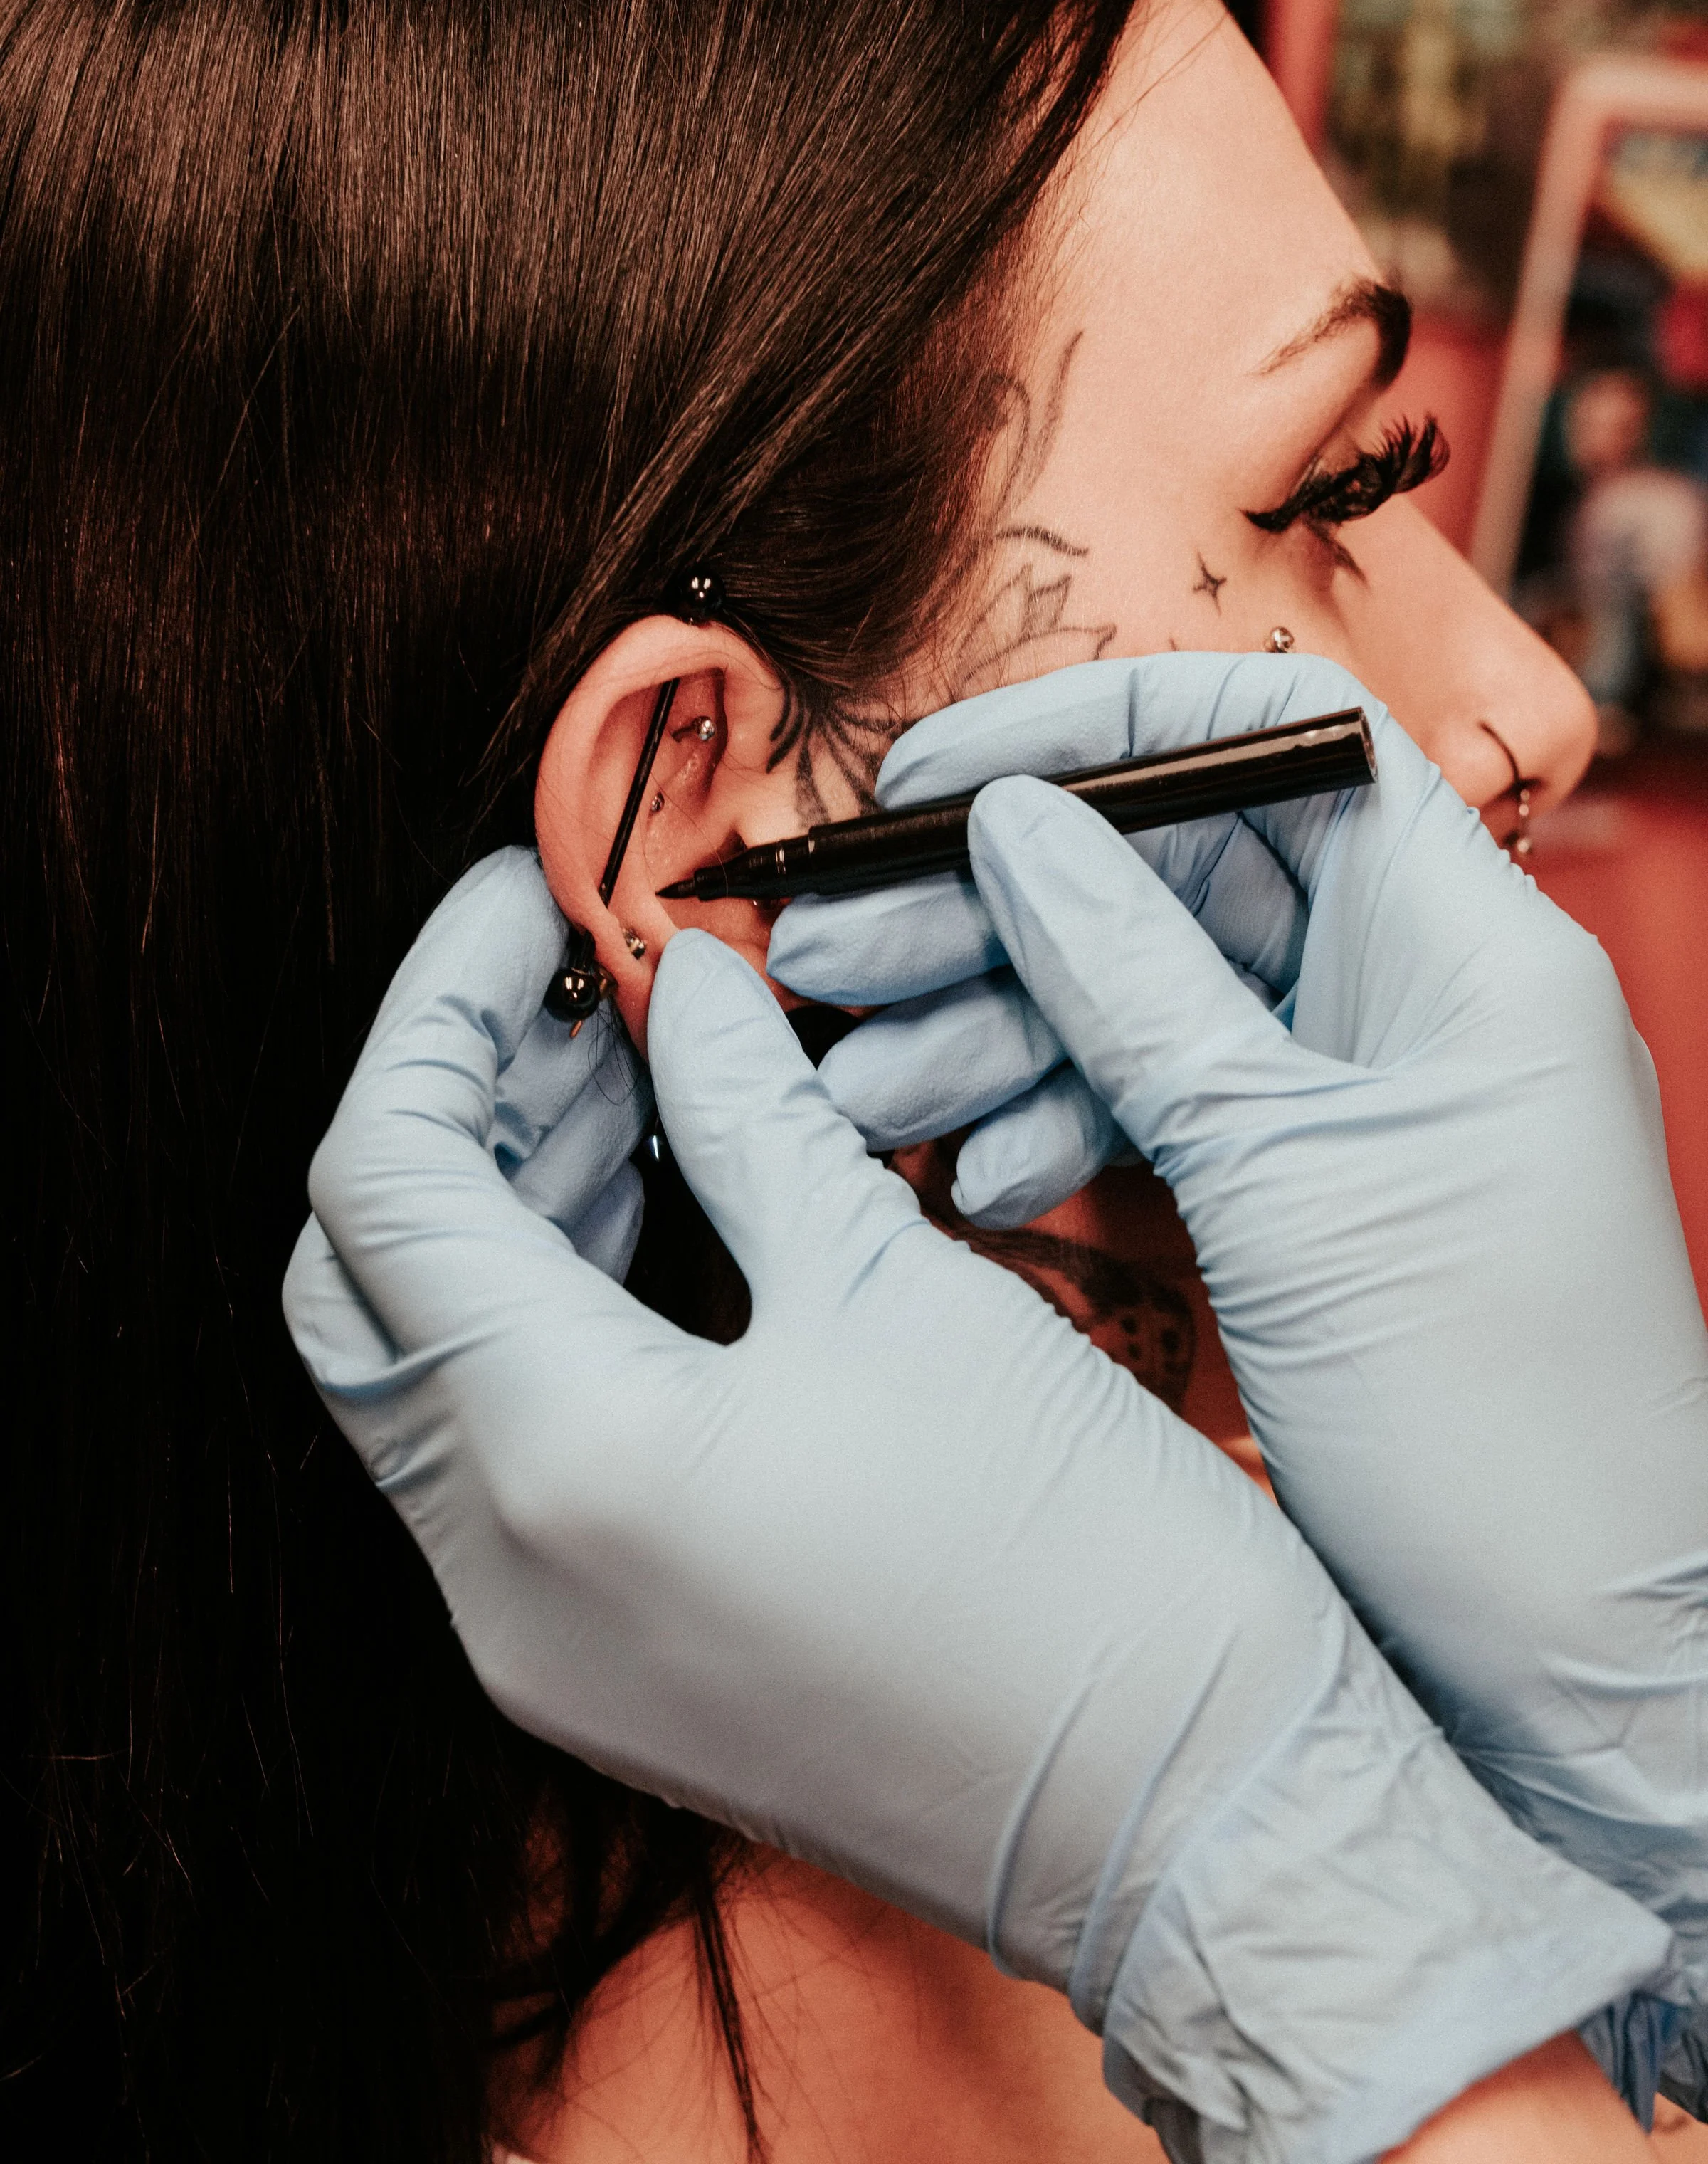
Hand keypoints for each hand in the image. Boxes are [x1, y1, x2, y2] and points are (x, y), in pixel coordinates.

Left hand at [283, 848, 1665, 2163]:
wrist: (1204, 1829)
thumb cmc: (1087, 1565)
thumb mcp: (905, 1290)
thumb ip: (758, 1117)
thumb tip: (696, 988)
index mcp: (561, 1461)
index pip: (390, 1174)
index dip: (445, 1006)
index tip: (537, 898)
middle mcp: (503, 1577)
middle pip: (367, 1283)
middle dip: (456, 1104)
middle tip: (583, 987)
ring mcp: (546, 1643)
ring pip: (431, 1370)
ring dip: (500, 1206)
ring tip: (633, 1077)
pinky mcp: (613, 1669)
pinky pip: (509, 1456)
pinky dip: (549, 1314)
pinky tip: (665, 1216)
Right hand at [768, 651, 1707, 2114]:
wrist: (1574, 1660)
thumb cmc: (1495, 1424)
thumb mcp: (1283, 1177)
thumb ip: (1138, 985)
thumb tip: (1014, 824)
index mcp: (1464, 941)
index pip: (1277, 740)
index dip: (1103, 729)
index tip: (942, 773)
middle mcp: (1412, 995)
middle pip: (1178, 876)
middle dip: (999, 909)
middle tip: (836, 952)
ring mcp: (1354, 1098)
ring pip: (1146, 1003)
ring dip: (998, 1031)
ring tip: (863, 1079)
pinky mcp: (1302, 1195)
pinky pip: (1161, 1114)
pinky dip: (1061, 1128)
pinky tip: (971, 1173)